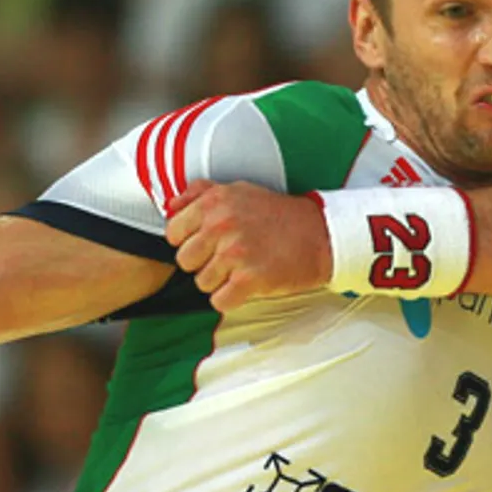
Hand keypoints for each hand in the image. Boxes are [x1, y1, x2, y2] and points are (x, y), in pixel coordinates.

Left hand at [165, 181, 331, 311]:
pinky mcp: (249, 279)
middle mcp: (221, 224)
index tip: (209, 242)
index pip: (172, 233)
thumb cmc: (279, 215)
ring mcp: (234, 252)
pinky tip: (248, 285)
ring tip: (243, 268)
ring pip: (202, 283)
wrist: (321, 235)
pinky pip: (219, 302)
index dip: (189, 241)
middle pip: (185, 261)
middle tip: (229, 257)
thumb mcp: (239, 190)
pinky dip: (232, 299)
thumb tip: (170, 205)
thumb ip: (200, 193)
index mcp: (214, 202)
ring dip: (220, 282)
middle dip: (204, 263)